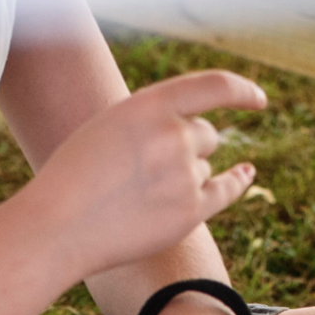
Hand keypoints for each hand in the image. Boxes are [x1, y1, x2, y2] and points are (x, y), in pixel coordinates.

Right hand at [17, 71, 265, 277]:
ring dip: (182, 178)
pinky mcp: (191, 212)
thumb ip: (151, 119)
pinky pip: (225, 191)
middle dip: (187, 148)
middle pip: (206, 136)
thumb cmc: (74, 177)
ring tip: (137, 197)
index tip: (257, 99)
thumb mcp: (108, 127)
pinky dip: (237, 182)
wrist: (57, 227)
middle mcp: (174, 136)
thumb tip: (200, 130)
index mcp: (150, 105)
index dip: (241, 91)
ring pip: (203, 169)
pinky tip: (246, 174)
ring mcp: (185, 175)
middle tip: (146, 171)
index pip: (215, 87)